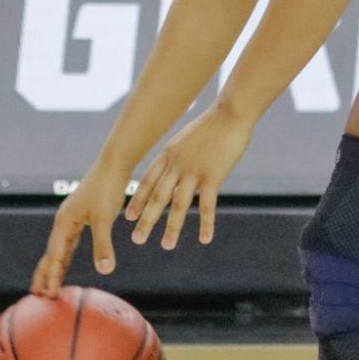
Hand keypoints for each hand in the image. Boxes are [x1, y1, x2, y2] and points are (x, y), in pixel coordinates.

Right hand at [31, 160, 128, 296]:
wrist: (113, 165)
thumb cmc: (107, 189)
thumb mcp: (105, 219)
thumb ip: (103, 245)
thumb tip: (105, 271)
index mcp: (64, 222)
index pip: (55, 255)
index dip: (51, 276)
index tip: (48, 295)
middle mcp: (64, 221)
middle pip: (51, 253)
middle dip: (45, 274)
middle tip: (38, 295)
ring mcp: (72, 219)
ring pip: (59, 248)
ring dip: (54, 266)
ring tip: (49, 283)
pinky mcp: (81, 216)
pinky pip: (69, 242)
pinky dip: (65, 256)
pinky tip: (65, 261)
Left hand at [123, 103, 252, 253]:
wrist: (230, 113)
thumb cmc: (212, 125)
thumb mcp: (188, 139)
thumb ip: (179, 156)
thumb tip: (175, 170)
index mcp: (168, 155)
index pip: (148, 181)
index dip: (138, 200)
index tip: (128, 216)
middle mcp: (176, 164)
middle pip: (158, 197)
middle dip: (146, 219)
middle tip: (137, 239)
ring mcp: (193, 171)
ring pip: (178, 204)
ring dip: (172, 227)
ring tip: (166, 246)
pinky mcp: (212, 176)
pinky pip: (207, 205)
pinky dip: (205, 224)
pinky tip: (205, 239)